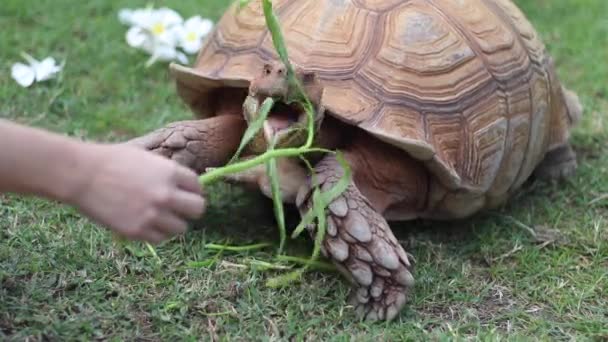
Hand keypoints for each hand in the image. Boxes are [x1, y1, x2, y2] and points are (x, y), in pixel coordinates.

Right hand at [70, 143, 205, 242]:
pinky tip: (146, 223)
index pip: (198, 187)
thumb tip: (184, 186)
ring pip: (181, 228)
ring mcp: (153, 214)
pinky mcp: (138, 230)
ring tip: (160, 217)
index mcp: (171, 172)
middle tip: (179, 209)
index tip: (185, 193)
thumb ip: (167, 172)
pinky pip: (160, 238)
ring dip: (173, 223)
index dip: (192, 190)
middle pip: (198, 209)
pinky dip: (156, 233)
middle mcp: (166, 194)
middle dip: (190, 209)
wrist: (82, 174)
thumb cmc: (112, 161)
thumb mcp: (146, 158)